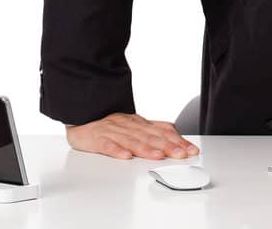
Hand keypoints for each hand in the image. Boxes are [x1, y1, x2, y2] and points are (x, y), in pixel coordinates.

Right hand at [65, 112, 199, 160]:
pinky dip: (116, 150)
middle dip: (167, 146)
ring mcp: (112, 131)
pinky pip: (107, 144)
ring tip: (158, 156)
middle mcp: (128, 125)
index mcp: (138, 123)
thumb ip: (153, 128)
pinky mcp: (96, 138)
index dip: (177, 141)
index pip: (161, 132)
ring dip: (146, 149)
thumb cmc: (107, 123)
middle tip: (181, 155)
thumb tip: (174, 130)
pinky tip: (125, 156)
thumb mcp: (133, 123)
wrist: (80, 113)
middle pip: (150, 137)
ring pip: (131, 140)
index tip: (191, 150)